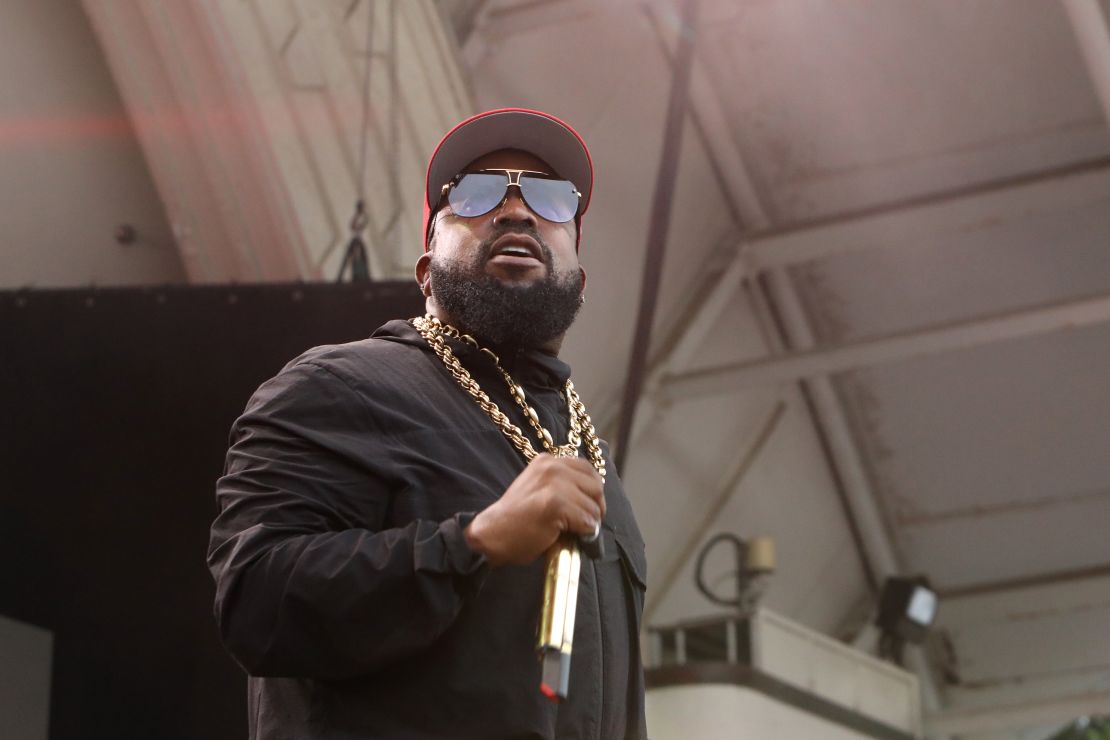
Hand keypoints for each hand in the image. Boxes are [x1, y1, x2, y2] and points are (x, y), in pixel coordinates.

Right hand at [464, 453, 605, 565]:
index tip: (588, 507)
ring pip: (593, 506)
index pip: (588, 469)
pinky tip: (570, 536)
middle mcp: (552, 466)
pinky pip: (587, 521)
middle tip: (587, 523)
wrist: (493, 534)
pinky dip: (585, 533)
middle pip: (596, 486)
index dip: (593, 491)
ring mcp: (554, 483)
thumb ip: (562, 485)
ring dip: (589, 524)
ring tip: (576, 532)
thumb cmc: (517, 518)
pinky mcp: (555, 503)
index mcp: (548, 461)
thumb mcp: (538, 488)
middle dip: (596, 507)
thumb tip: (594, 498)